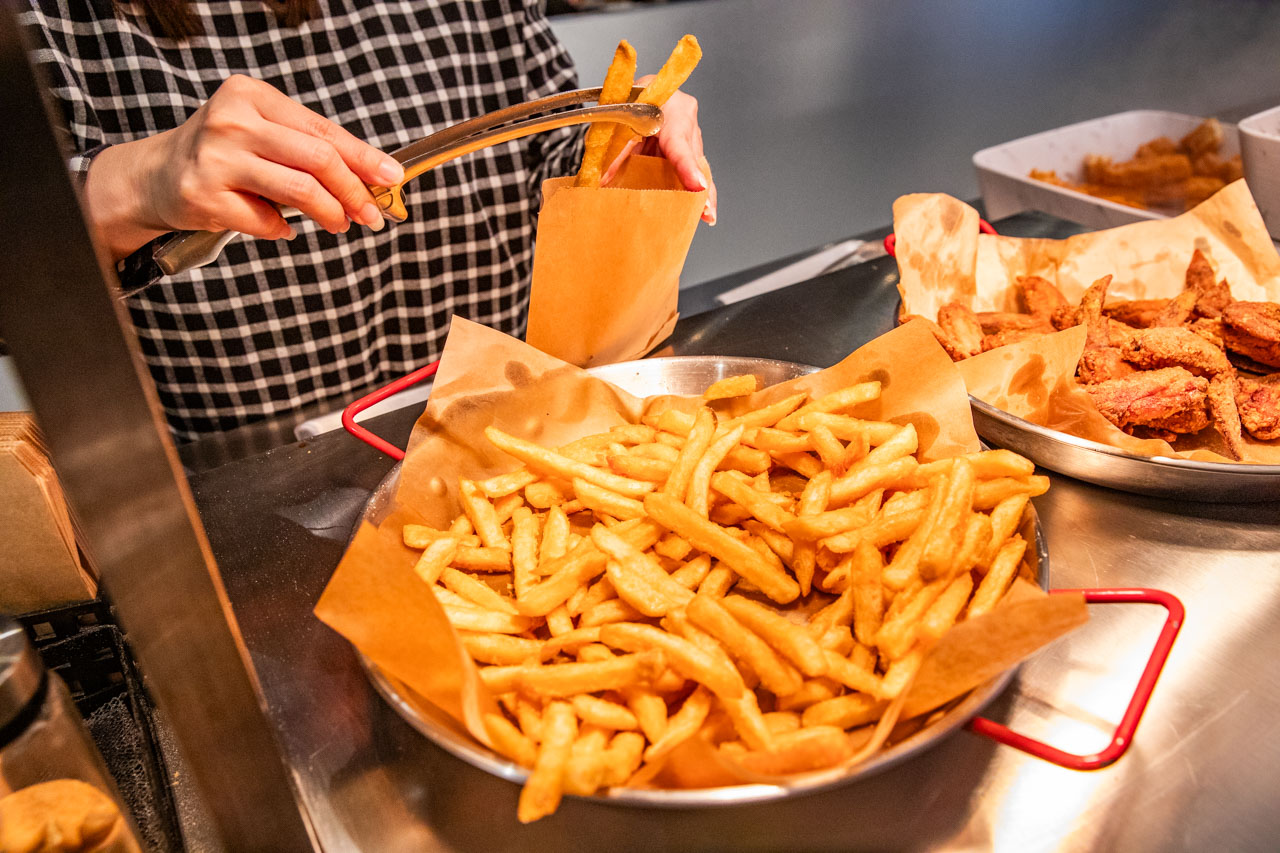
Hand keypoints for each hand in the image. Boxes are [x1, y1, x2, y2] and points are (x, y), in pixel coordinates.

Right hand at [85, 75, 404, 259]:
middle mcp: (233, 120)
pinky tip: (280, 227)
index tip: (392, 178)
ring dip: (330, 213)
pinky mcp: (204, 196)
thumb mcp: (263, 134)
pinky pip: (266, 221)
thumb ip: (310, 149)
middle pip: (318, 159)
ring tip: (339, 224)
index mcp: (253, 96)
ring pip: (299, 190)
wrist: (155, 175)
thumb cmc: (222, 154)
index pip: (323, 130)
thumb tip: (372, 179)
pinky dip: (282, 230)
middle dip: (354, 191)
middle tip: (372, 215)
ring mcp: (216, 157)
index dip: (364, 157)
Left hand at [601, 81, 716, 224]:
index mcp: (670, 107)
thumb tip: (602, 183)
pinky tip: (704, 209)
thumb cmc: (628, 99)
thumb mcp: (617, 124)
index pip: (679, 142)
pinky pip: (694, 167)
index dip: (687, 166)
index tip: (697, 185)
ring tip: (706, 215)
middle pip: (693, 158)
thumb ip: (613, 154)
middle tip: (704, 211)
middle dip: (699, 186)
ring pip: (698, 165)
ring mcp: (690, 132)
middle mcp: (686, 118)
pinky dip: (695, 187)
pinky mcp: (689, 145)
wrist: (633, 91)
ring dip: (701, 192)